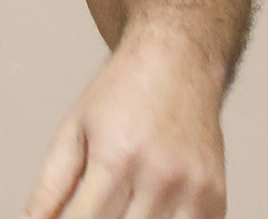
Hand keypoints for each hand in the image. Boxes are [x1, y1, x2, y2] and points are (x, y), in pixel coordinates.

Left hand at [25, 27, 228, 218]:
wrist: (177, 63)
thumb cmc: (123, 92)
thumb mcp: (74, 129)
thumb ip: (51, 183)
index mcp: (115, 157)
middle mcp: (157, 176)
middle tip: (99, 206)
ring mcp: (192, 189)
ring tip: (123, 205)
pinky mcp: (215, 196)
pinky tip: (151, 208)